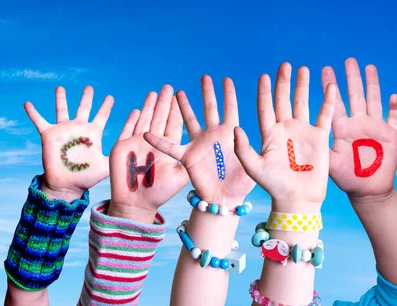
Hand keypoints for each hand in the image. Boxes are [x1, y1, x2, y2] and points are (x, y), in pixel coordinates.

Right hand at [24, 86, 111, 200]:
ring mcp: (63, 130)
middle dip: (87, 97)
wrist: (67, 185)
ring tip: (60, 87)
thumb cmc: (87, 177)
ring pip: (62, 109)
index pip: (101, 115)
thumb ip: (117, 154)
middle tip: (89, 87)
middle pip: (83, 108)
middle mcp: (78, 129)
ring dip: (61, 99)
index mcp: (93, 133)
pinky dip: (33, 112)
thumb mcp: (107, 164)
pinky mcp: (49, 135)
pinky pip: (39, 121)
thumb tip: (132, 148)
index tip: (111, 97)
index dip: (106, 106)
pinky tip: (27, 103)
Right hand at [108, 85, 188, 221]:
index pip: (173, 125)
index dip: (177, 110)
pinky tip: (137, 110)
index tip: (181, 94)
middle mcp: (154, 144)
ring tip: (154, 92)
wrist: (135, 206)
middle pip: (159, 119)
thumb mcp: (181, 177)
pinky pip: (127, 130)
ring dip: (149, 107)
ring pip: (145, 121)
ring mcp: (138, 145)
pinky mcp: (123, 148)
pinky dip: (132, 121)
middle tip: (168, 86)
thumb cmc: (159, 194)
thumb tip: (198, 154)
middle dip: (164, 103)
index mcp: (168, 149)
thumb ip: (191, 160)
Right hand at [144, 76, 254, 205]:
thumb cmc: (240, 184)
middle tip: (205, 77)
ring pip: (189, 120)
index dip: (228, 94)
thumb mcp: (249, 164)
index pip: (230, 109)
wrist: (224, 199)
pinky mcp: (188, 157)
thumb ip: (244, 147)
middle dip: (207, 92)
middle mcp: (214, 135)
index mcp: (230, 134)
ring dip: (184, 107)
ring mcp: (199, 144)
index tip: (226, 79)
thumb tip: (235, 130)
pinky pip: (170, 147)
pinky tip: (146, 134)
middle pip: (209, 108)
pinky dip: (158, 142)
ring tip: (178, 92)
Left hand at [233, 63, 337, 212]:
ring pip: (302, 103)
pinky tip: (329, 86)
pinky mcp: (319, 137)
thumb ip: (244, 149)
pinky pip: (324, 115)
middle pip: (283, 100)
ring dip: (303, 86)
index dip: (264, 92)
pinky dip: (327, 101)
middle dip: (284, 83)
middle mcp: (285, 129)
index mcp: (268, 134)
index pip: (265, 107)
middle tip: (285, 65)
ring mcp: (302, 132)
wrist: (297, 199)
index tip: (264, 76)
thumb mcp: (254, 168)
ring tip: (303, 69)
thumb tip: (236, 128)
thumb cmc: (274, 186)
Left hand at [323, 58, 396, 203]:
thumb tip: (301, 139)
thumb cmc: (346, 179)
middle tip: (348, 60)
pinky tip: (393, 96)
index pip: (334, 103)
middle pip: (354, 96)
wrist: (367, 191)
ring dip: (372, 84)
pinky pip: (394, 118)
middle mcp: (357, 124)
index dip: (330, 87)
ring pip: (373, 101)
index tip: (324, 69)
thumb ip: (316, 149)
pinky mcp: (391, 136)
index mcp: (340, 129)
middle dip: (351, 78)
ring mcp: (375, 128)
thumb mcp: (327, 163)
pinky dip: (394, 108)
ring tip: (369, 67)